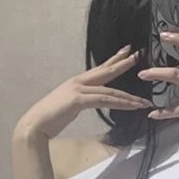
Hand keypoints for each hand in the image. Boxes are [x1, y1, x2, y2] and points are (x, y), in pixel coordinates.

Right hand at [15, 46, 153, 140]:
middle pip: (106, 71)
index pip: (99, 69)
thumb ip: (80, 101)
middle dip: (123, 63)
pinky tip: (132, 107)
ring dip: (129, 97)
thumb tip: (89, 102)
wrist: (35, 126)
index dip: (113, 60)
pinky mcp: (78, 100)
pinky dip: (120, 104)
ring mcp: (78, 89)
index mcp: (76, 82)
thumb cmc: (49, 119)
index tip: (126, 52)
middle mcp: (78, 82)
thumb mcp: (68, 107)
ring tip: (144, 101)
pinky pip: (104, 100)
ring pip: (110, 90)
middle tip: (138, 55)